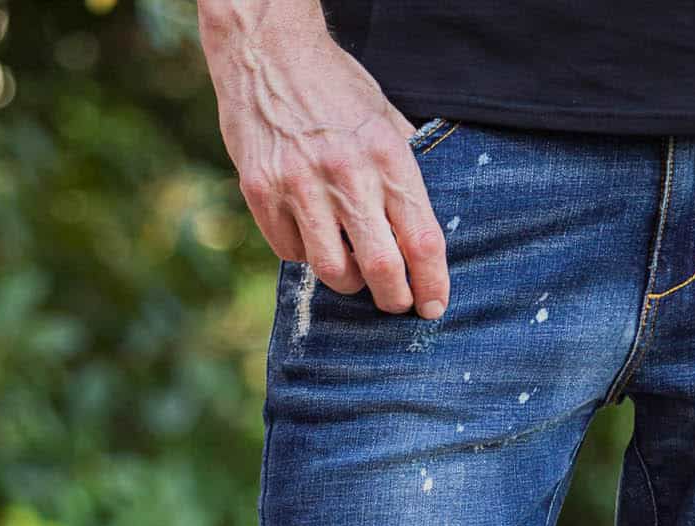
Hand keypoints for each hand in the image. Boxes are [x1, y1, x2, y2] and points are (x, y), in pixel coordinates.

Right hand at [197, 0, 448, 316]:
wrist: (265, 49)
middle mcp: (347, 172)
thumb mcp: (384, 118)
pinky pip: (291, 252)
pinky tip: (311, 233)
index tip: (433, 306)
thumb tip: (423, 230)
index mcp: (387, 155)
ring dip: (349, 282)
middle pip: (382, 268)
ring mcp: (300, 184)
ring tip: (352, 269)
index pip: (422, 239)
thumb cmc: (334, 88)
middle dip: (393, 299)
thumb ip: (404, 171)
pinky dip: (305, 254)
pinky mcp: (262, 191)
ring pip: (333, 271)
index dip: (433, 284)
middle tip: (395, 302)